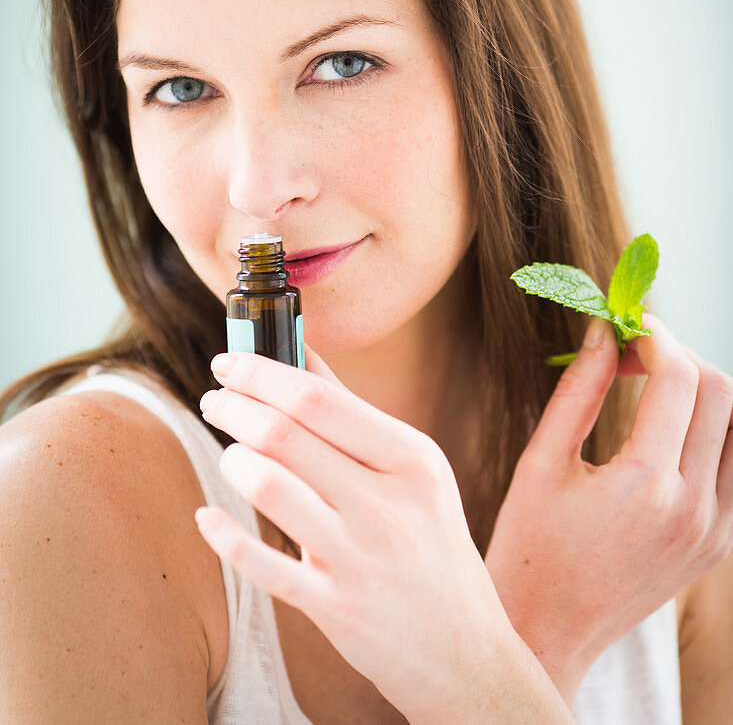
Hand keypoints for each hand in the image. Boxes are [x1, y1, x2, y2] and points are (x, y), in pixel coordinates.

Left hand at [195, 343, 519, 721]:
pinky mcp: (335, 608)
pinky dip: (225, 535)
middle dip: (235, 408)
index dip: (260, 373)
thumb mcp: (415, 472)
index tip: (229, 362)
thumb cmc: (430, 544)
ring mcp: (360, 558)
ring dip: (233, 461)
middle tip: (214, 401)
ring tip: (229, 454)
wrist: (467, 650)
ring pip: (270, 488)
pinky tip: (207, 515)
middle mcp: (388, 503)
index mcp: (411, 458)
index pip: (318, 398)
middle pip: (286, 435)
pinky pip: (263, 565)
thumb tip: (301, 352)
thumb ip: (354, 413)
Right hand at [484, 312, 732, 706]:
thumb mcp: (541, 461)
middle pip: (720, 392)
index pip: (678, 378)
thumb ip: (578, 389)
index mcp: (645, 486)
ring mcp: (714, 531)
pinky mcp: (717, 545)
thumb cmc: (528, 545)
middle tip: (631, 354)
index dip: (653, 336)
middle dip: (678, 356)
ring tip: (649, 389)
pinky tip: (662, 432)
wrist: (547, 632)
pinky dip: (707, 432)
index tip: (624, 325)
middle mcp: (694, 510)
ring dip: (699, 391)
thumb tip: (603, 331)